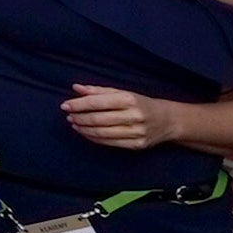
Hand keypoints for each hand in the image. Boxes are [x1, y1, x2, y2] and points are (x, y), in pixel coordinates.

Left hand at [59, 85, 174, 151]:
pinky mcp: (137, 145)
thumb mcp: (123, 92)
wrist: (167, 120)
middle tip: (68, 116)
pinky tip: (86, 133)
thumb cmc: (141, 103)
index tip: (65, 105)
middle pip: (98, 119)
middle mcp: (134, 116)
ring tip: (74, 124)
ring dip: (84, 129)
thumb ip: (99, 91)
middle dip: (79, 118)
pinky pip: (110, 143)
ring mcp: (136, 132)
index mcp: (129, 99)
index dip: (79, 105)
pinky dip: (94, 138)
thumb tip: (76, 88)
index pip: (98, 102)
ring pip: (102, 133)